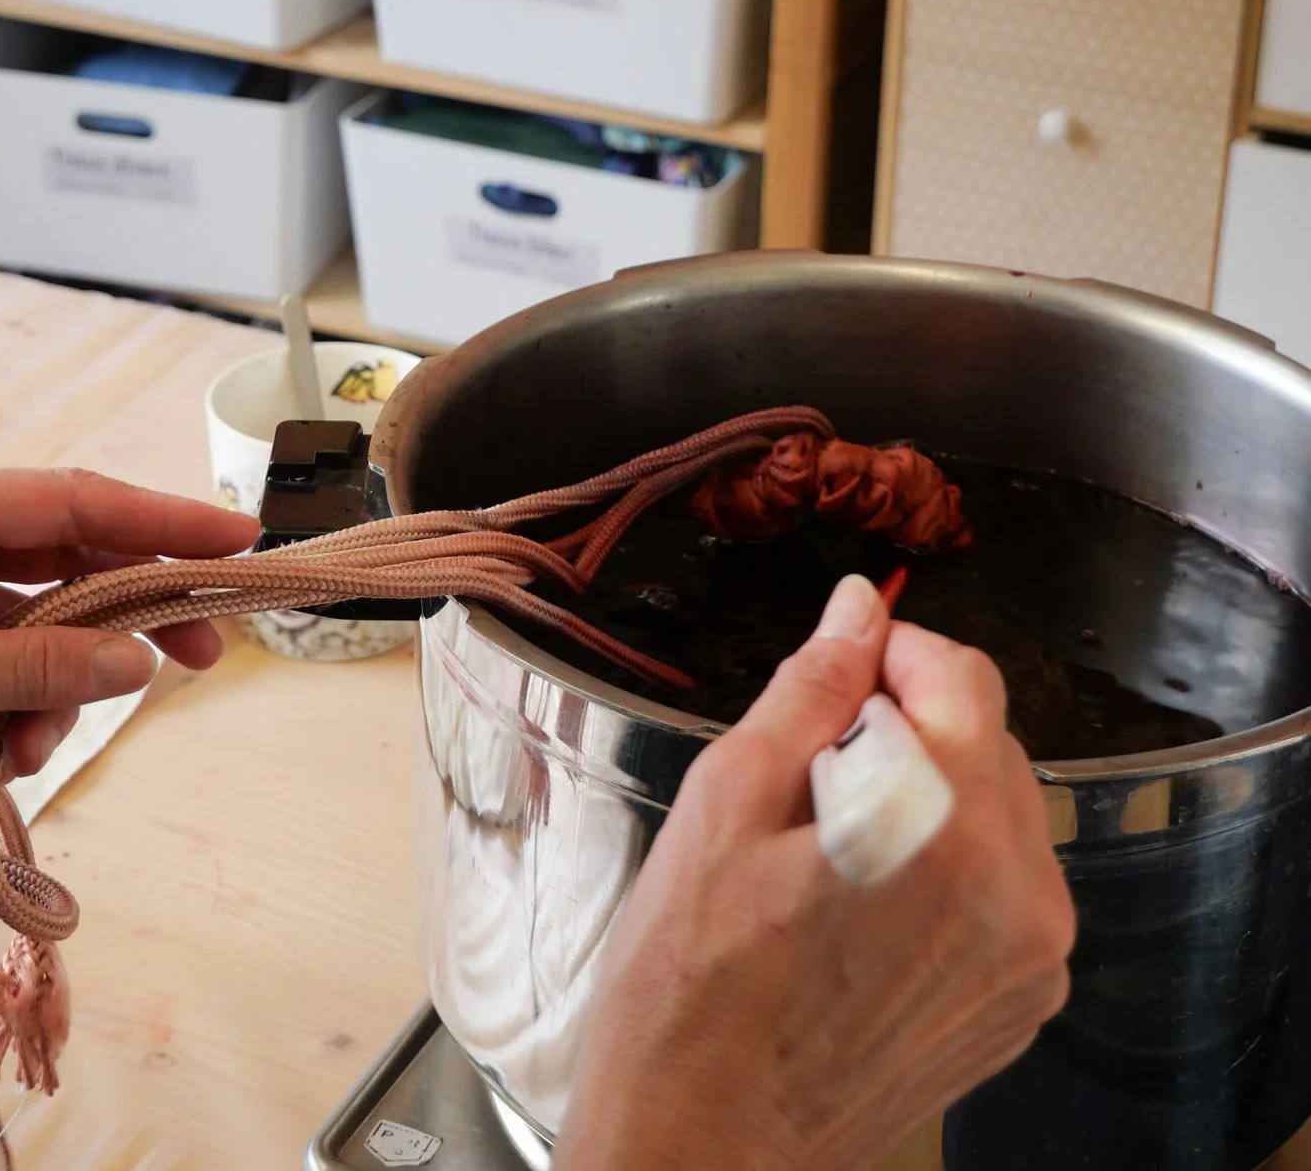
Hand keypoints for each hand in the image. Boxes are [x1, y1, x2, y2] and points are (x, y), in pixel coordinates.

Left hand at [0, 466, 257, 781]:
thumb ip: (34, 663)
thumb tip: (136, 658)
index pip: (78, 500)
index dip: (165, 517)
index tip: (236, 541)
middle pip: (73, 558)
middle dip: (129, 615)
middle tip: (199, 655)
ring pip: (42, 623)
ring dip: (59, 688)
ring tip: (35, 750)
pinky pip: (4, 664)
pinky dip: (18, 711)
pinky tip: (3, 758)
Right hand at [553, 573, 1074, 1170]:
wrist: (701, 1145)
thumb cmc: (694, 987)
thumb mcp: (728, 801)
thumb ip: (812, 688)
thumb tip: (859, 607)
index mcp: (953, 831)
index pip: (965, 676)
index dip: (891, 655)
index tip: (837, 673)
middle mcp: (1020, 897)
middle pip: (987, 741)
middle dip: (904, 730)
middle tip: (806, 777)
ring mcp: (1029, 963)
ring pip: (995, 813)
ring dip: (925, 799)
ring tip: (826, 852)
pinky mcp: (1019, 1008)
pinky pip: (1001, 889)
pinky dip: (943, 870)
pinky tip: (859, 907)